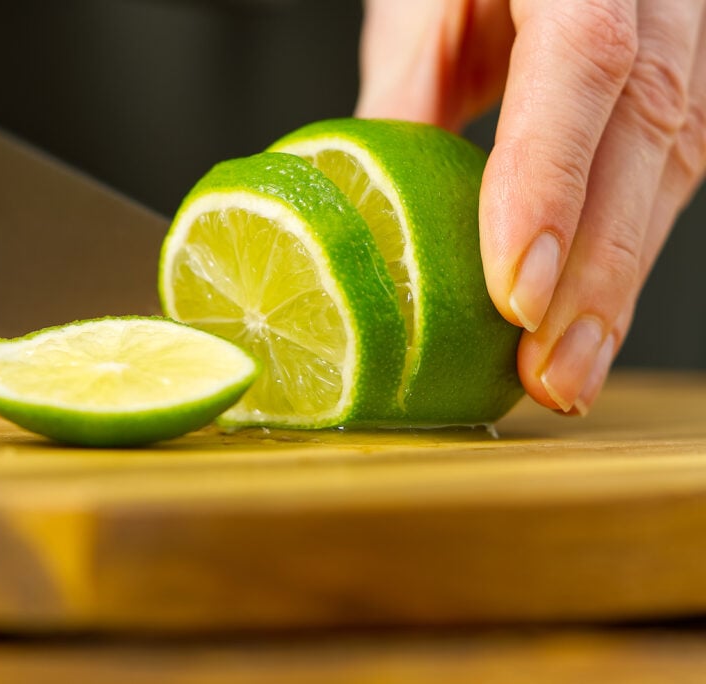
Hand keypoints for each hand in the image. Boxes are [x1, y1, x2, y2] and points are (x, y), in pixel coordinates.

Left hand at [357, 0, 705, 414]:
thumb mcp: (422, 6)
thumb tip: (368, 215)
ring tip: (564, 374)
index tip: (514, 292)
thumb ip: (406, 95)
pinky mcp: (684, 81)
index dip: (551, 179)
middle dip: (594, 271)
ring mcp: (684, 33)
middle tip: (544, 370)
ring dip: (616, 285)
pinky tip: (588, 320)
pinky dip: (622, 253)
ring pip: (672, 163)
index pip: (582, 59)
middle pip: (646, 130)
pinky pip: (666, 169)